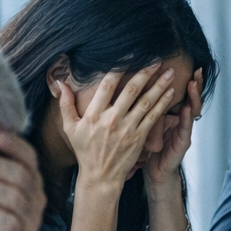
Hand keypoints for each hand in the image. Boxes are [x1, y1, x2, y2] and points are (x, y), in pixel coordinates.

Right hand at [60, 65, 178, 193]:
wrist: (101, 176)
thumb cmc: (85, 151)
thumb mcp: (69, 128)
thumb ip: (65, 104)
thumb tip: (60, 82)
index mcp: (94, 115)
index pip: (107, 85)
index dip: (119, 67)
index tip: (129, 54)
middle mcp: (112, 120)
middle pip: (131, 90)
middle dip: (145, 72)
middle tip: (156, 59)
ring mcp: (127, 128)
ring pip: (146, 102)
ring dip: (159, 85)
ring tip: (169, 72)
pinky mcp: (139, 137)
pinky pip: (153, 117)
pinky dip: (163, 103)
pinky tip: (170, 91)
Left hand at [144, 67, 202, 191]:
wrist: (154, 171)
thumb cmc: (149, 147)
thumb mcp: (145, 123)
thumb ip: (144, 107)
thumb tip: (130, 86)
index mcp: (170, 113)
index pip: (179, 92)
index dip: (182, 79)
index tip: (185, 65)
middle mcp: (180, 120)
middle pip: (191, 97)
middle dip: (195, 83)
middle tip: (197, 70)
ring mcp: (183, 131)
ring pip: (192, 110)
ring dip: (194, 96)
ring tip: (194, 83)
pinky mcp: (182, 143)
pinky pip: (186, 128)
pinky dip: (187, 117)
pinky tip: (188, 108)